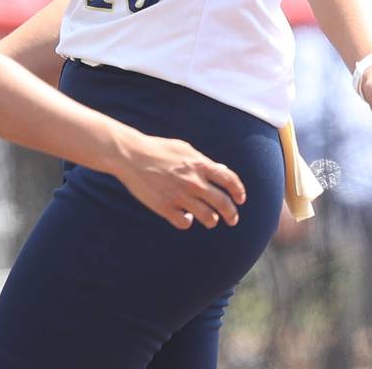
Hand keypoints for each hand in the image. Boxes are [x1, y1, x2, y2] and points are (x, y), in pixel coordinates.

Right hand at [117, 135, 245, 230]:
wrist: (131, 155)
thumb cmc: (158, 149)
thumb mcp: (184, 148)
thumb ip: (203, 161)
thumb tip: (222, 170)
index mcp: (200, 165)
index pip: (230, 181)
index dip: (239, 192)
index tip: (240, 199)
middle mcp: (193, 182)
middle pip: (223, 204)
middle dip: (232, 214)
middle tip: (233, 219)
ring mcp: (180, 196)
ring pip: (208, 218)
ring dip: (212, 220)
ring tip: (210, 220)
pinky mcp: (165, 207)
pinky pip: (185, 222)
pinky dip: (188, 221)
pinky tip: (185, 216)